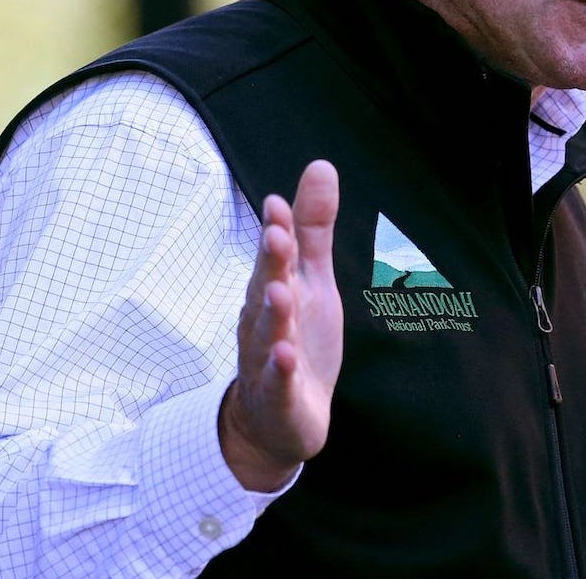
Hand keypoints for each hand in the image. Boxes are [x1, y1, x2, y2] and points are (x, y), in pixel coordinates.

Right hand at [219, 160, 342, 490]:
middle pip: (265, 289)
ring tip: (279, 292)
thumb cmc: (296, 337)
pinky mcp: (278, 398)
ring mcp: (267, 361)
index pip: (275, 257)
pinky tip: (285, 356)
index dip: (278, 232)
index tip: (278, 203)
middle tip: (277, 235)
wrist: (277, 419)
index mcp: (274, 290)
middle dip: (270, 263)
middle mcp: (264, 321)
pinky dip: (279, 371)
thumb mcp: (312, 280)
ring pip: (267, 335)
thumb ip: (313, 229)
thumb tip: (320, 165)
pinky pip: (276, 384)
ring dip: (272, 314)